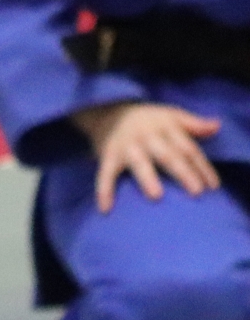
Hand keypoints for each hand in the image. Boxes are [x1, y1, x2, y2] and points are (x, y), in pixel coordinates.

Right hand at [74, 101, 221, 209]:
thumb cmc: (148, 120)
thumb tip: (216, 127)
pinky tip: (105, 209)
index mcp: (167, 127)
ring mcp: (127, 147)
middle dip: (183, 173)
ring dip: (147, 179)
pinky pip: (105, 175)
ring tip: (156, 196)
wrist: (109, 110)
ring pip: (139, 164)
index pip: (188, 148)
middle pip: (169, 156)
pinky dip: (104, 191)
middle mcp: (148, 136)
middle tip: (196, 192)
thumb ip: (194, 124)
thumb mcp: (172, 115)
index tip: (212, 187)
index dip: (202, 167)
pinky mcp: (108, 156)